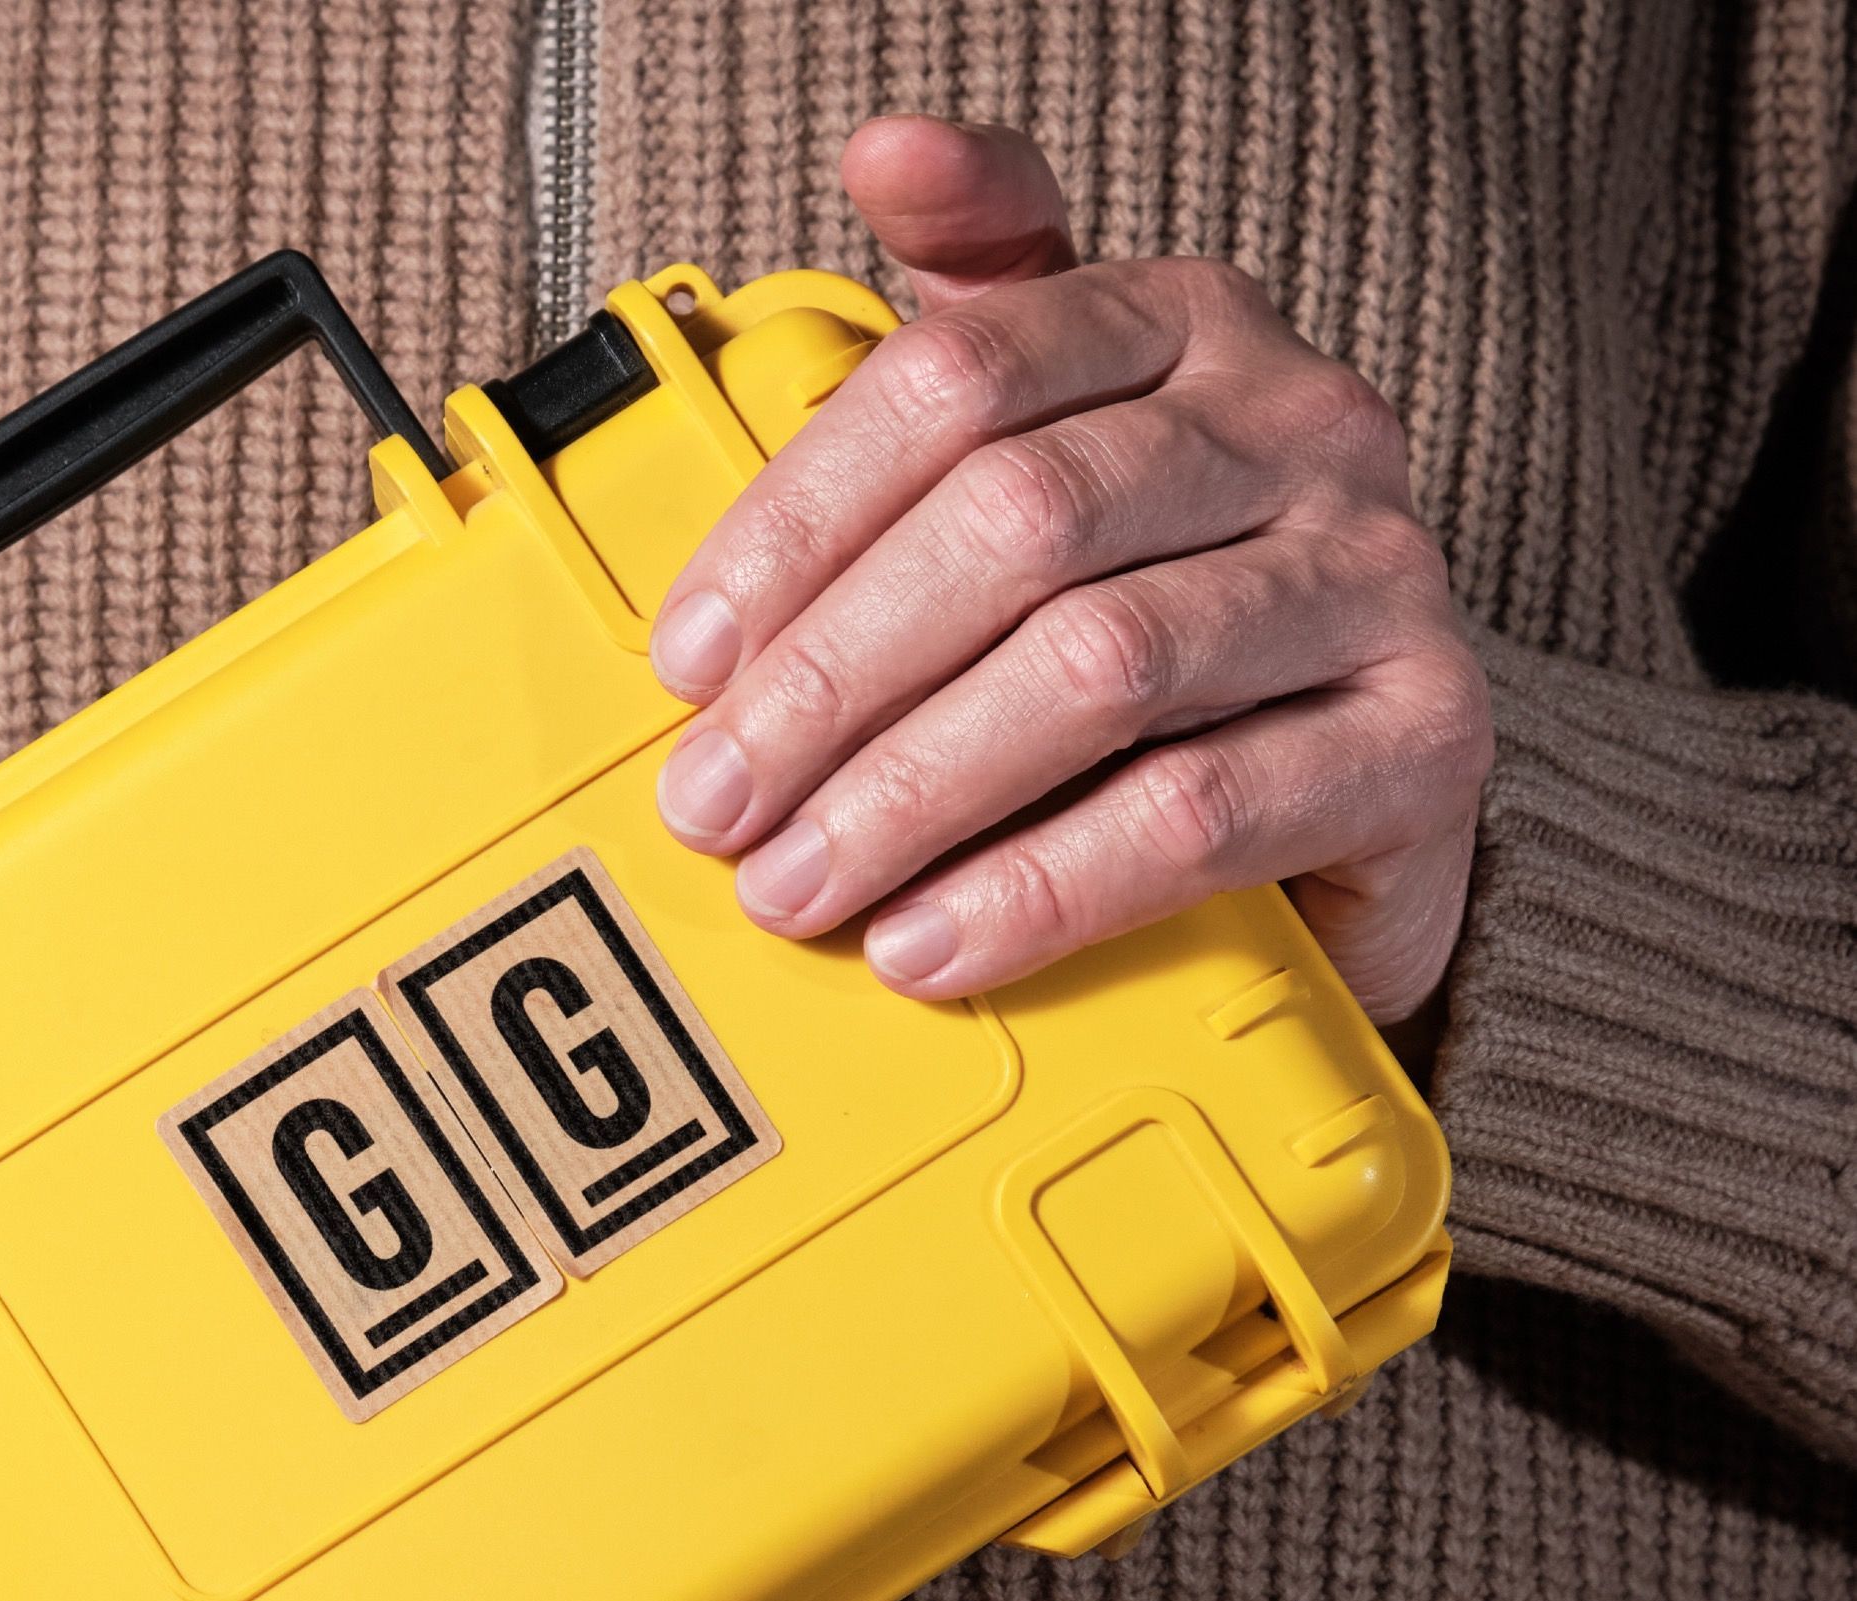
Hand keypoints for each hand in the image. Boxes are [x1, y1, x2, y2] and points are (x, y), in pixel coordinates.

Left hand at [652, 116, 1490, 1026]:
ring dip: (913, 794)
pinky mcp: (1419, 740)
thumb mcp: (1064, 444)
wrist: (1366, 777)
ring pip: (1098, 670)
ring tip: (799, 885)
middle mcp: (1298, 424)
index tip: (688, 658)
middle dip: (832, 682)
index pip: (955, 379)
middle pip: (1015, 526)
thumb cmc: (1175, 604)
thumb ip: (968, 318)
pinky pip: (1197, 816)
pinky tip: (932, 944)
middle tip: (717, 805)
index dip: (796, 522)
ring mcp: (1374, 579)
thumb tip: (883, 148)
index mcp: (1184, 325)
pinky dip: (1041, 889)